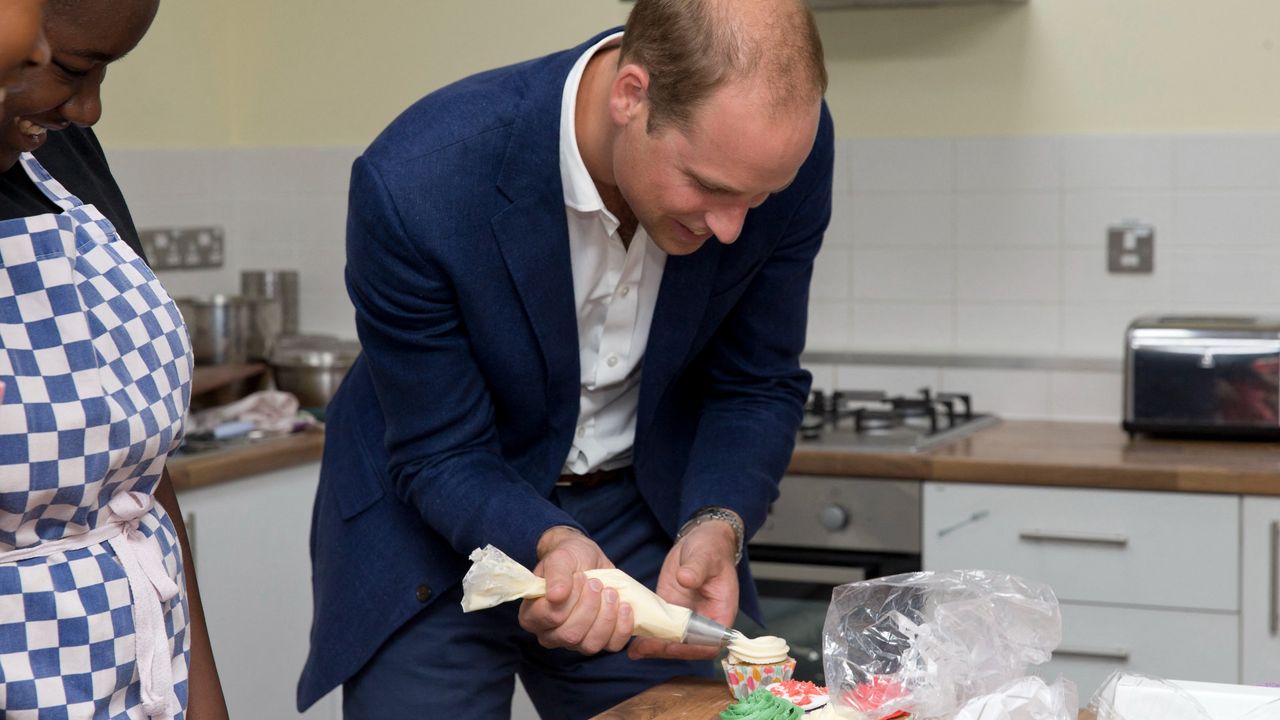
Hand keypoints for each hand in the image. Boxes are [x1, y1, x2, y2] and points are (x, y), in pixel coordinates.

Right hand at [518, 526, 634, 654]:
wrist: (588, 560)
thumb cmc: (569, 558)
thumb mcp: (560, 557)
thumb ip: (555, 574)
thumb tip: (555, 596)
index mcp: (533, 615)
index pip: (551, 618)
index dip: (570, 598)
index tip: (579, 577)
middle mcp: (550, 634)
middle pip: (571, 635)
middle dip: (589, 607)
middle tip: (596, 583)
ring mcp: (575, 642)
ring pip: (590, 645)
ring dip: (606, 616)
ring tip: (610, 593)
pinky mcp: (599, 641)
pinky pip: (612, 645)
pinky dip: (622, 627)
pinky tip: (624, 606)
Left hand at [628, 520, 738, 660]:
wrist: (699, 541)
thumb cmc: (711, 548)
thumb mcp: (705, 556)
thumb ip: (697, 569)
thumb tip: (686, 579)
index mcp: (720, 612)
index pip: (710, 643)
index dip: (693, 649)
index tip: (673, 644)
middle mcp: (704, 620)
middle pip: (688, 647)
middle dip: (667, 650)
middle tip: (646, 648)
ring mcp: (685, 616)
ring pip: (671, 641)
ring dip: (654, 647)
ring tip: (634, 650)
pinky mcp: (670, 609)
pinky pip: (660, 627)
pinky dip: (647, 635)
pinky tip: (632, 641)